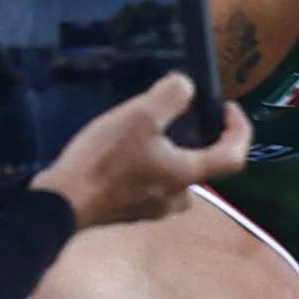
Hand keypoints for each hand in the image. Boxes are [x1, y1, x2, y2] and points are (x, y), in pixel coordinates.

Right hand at [32, 78, 249, 228]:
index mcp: (187, 175)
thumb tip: (186, 86)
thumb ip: (169, 97)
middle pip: (203, 167)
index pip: (234, 156)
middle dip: (201, 140)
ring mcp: (152, 209)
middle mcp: (176, 197)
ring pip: (175, 178)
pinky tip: (124, 154)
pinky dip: (148, 168)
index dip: (239, 129)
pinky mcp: (128, 213)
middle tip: (185, 117)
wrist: (59, 204)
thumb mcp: (138, 117)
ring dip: (171, 155)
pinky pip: (150, 186)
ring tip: (150, 133)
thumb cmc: (102, 161)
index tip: (228, 108)